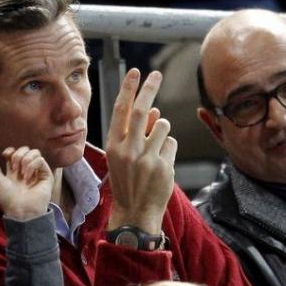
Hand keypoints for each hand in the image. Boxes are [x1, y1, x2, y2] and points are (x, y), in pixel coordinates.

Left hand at [0, 146, 53, 219]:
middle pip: (25, 150)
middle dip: (18, 155)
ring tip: (22, 174)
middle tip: (14, 168)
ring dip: (26, 159)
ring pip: (35, 152)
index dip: (10, 150)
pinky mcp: (46, 175)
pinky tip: (28, 176)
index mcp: (14, 171)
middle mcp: (26, 170)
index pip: (14, 152)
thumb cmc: (7, 198)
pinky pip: (41, 160)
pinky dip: (33, 165)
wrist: (21, 210)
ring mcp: (37, 172)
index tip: (6, 156)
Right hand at [105, 69, 176, 234]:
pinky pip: (171, 143)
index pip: (121, 111)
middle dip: (149, 88)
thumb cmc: (129, 182)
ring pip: (162, 126)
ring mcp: (145, 158)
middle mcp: (128, 150)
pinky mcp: (162, 166)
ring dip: (162, 131)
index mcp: (114, 146)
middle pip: (141, 110)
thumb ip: (136, 133)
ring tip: (156, 150)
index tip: (136, 73)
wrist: (134, 212)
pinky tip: (161, 165)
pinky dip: (169, 149)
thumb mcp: (124, 157)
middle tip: (156, 74)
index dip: (129, 89)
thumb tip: (152, 111)